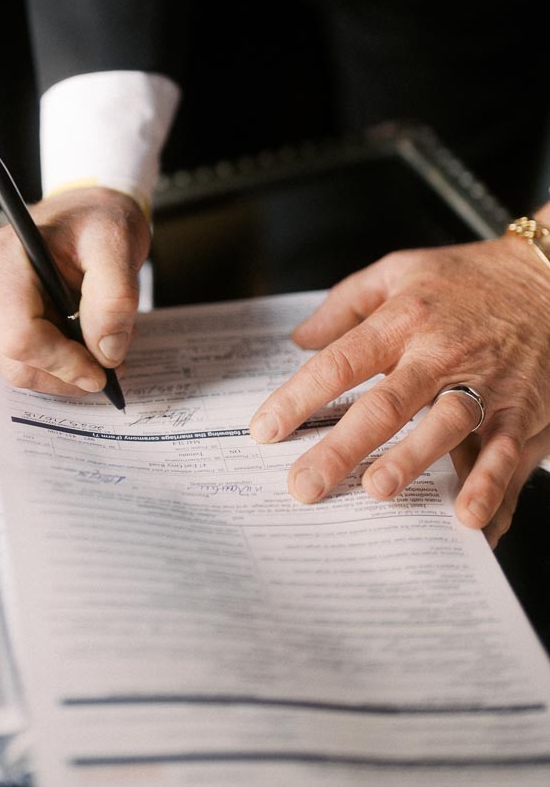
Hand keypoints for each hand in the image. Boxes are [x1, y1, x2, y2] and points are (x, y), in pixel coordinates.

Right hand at [0, 187, 149, 397]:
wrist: (87, 213)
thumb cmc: (98, 222)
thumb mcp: (118, 247)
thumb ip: (115, 299)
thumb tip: (106, 354)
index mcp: (2, 258)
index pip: (20, 335)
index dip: (63, 363)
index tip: (103, 371)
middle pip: (16, 359)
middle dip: (67, 371)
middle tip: (111, 359)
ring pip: (19, 367)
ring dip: (65, 370)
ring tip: (101, 342)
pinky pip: (22, 360)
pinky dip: (57, 362)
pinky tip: (81, 338)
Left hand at [249, 216, 549, 542]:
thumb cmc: (467, 278)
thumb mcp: (399, 270)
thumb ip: (345, 303)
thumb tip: (299, 338)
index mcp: (403, 319)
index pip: (342, 361)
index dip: (300, 396)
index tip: (265, 430)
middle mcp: (440, 353)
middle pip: (385, 404)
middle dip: (341, 447)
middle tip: (305, 484)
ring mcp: (484, 383)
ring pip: (444, 426)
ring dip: (412, 461)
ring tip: (377, 490)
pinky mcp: (521, 409)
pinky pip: (504, 451)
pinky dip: (489, 485)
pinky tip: (467, 517)